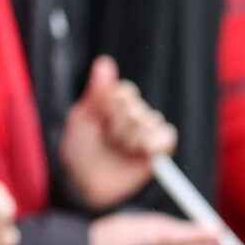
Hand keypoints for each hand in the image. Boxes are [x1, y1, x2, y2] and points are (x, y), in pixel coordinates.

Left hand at [59, 57, 176, 210]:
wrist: (83, 183)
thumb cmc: (78, 150)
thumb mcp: (81, 119)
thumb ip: (96, 92)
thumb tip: (105, 61)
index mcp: (113, 104)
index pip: (125, 92)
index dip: (112, 106)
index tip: (99, 120)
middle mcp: (132, 115)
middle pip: (137, 107)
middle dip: (118, 126)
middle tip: (107, 139)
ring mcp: (146, 132)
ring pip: (152, 120)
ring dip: (132, 137)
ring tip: (120, 149)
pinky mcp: (158, 150)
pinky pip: (167, 137)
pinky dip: (154, 143)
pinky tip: (139, 151)